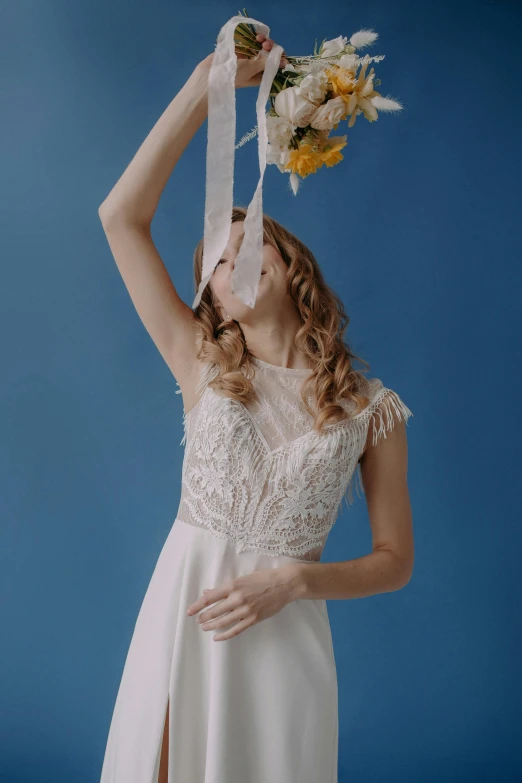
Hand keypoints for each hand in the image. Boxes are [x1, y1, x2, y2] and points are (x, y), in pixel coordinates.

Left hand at [186, 563, 302, 640]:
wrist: (284, 584)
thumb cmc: (263, 578)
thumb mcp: (242, 579)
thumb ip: (224, 588)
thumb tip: (207, 593)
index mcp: (233, 586)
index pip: (210, 598)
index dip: (197, 605)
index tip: (189, 611)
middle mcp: (237, 598)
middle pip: (214, 611)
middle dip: (203, 617)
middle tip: (197, 620)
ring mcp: (245, 610)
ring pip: (223, 622)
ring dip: (211, 626)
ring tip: (204, 627)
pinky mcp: (253, 619)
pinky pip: (235, 630)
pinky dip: (225, 635)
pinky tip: (217, 637)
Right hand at [198, 33, 287, 88]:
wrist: (213, 74)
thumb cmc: (235, 75)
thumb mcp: (253, 69)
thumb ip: (267, 63)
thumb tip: (284, 63)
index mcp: (261, 75)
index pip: (274, 65)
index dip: (278, 57)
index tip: (277, 51)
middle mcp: (256, 67)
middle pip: (268, 54)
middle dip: (270, 47)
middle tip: (265, 45)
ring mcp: (248, 58)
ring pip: (260, 47)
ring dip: (263, 41)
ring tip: (258, 39)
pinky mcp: (241, 51)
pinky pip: (251, 43)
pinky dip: (254, 39)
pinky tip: (255, 36)